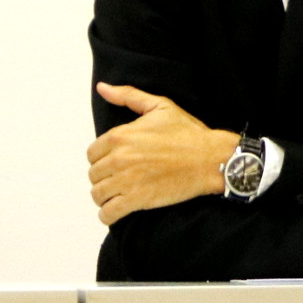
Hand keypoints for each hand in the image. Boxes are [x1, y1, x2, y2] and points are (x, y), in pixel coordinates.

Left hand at [87, 83, 239, 225]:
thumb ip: (128, 96)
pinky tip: (115, 211)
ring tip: (117, 196)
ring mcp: (127, 180)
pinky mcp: (137, 200)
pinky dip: (108, 215)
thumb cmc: (188, 133)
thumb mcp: (159, 106)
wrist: (210, 159)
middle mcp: (119, 158)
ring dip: (104, 197)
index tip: (114, 163)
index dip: (102, 159)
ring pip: (97, 194)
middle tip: (118, 180)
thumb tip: (103, 88)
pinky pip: (108, 213)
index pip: (92, 154)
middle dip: (103, 178)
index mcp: (120, 136)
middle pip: (93, 175)